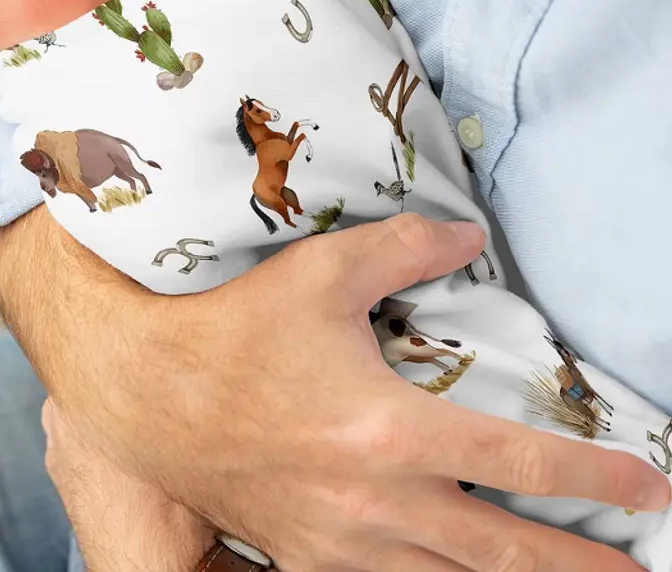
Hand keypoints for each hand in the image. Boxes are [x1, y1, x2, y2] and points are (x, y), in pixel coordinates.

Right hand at [73, 216, 670, 571]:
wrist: (150, 395)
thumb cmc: (236, 331)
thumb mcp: (321, 272)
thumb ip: (404, 247)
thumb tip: (471, 234)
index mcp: (392, 431)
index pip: (520, 461)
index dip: (595, 477)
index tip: (649, 488)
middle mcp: (379, 502)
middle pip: (507, 553)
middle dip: (584, 570)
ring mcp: (343, 544)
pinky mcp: (308, 559)